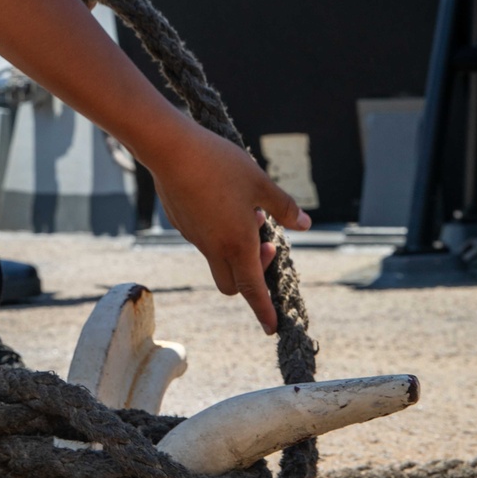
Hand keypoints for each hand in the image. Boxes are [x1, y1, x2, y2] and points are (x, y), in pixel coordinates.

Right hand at [145, 116, 310, 334]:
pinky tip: (223, 198)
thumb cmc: (220, 165)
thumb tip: (305, 224)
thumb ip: (284, 207)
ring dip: (237, 246)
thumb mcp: (260, 183)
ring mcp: (193, 236)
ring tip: (249, 209)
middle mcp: (213, 247)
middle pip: (232, 282)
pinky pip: (203, 238)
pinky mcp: (181, 222)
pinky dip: (219, 231)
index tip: (272, 328)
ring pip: (217, 258)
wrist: (171, 149)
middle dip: (252, 277)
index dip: (264, 310)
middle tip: (266, 243)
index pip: (253, 289)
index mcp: (237, 243)